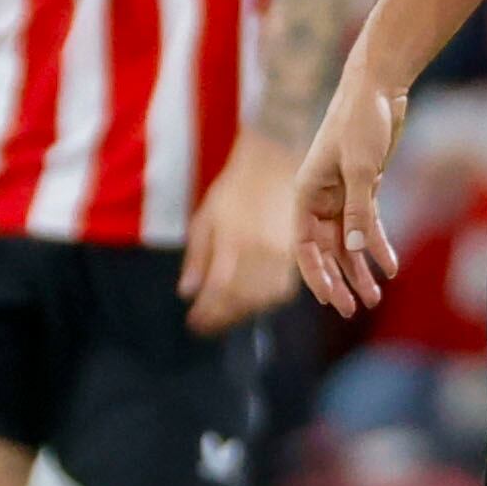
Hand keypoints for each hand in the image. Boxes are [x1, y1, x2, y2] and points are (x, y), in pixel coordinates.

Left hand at [180, 134, 304, 336]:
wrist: (276, 160)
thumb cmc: (236, 187)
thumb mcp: (207, 217)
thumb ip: (197, 257)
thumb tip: (187, 292)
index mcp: (234, 242)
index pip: (218, 292)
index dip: (206, 314)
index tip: (194, 324)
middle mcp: (260, 252)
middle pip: (242, 301)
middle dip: (222, 318)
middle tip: (207, 325)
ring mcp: (283, 253)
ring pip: (265, 299)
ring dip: (245, 313)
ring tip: (229, 315)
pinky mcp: (299, 252)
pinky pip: (285, 288)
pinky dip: (268, 301)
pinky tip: (255, 301)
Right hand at [292, 66, 409, 316]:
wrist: (379, 87)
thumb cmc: (359, 121)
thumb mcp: (359, 168)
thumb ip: (357, 211)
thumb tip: (355, 251)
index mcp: (305, 193)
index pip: (303, 245)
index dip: (315, 275)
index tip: (331, 299)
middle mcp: (319, 198)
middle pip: (326, 250)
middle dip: (340, 280)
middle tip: (355, 309)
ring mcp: (341, 194)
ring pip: (348, 242)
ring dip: (360, 270)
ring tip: (374, 298)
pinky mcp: (363, 188)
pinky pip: (367, 226)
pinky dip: (378, 246)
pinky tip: (391, 267)